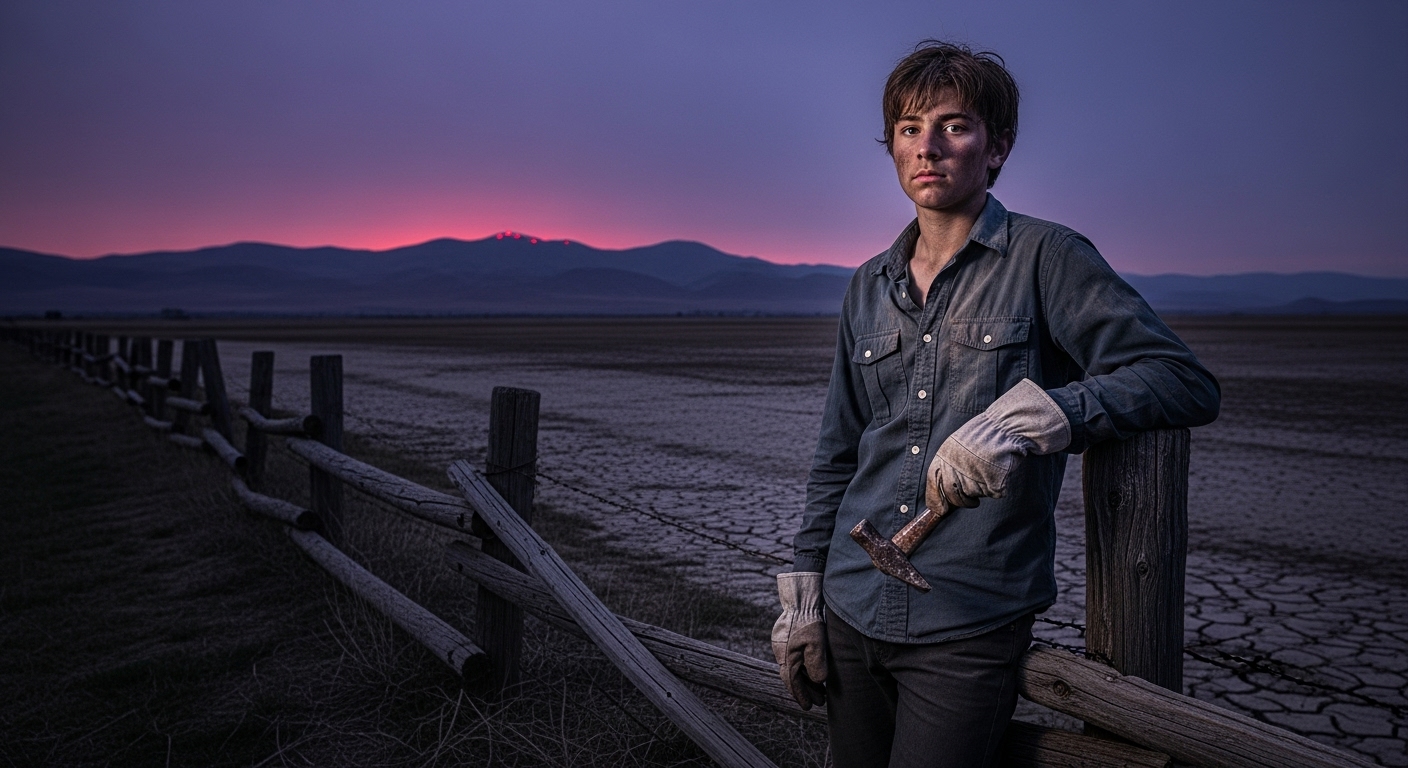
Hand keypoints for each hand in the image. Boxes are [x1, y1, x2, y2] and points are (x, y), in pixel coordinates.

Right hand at [771, 571, 825, 709]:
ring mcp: (781, 645)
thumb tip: (818, 681)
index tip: (809, 707)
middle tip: (819, 701)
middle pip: (792, 677)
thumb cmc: (810, 620)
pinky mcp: (785, 639)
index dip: (801, 695)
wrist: (800, 599)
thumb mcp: (817, 643)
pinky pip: (793, 658)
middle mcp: (781, 653)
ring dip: (805, 679)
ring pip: (793, 668)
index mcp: (787, 656)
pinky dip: (802, 667)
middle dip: (806, 690)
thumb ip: (816, 664)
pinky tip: (811, 670)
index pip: (792, 682)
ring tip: (820, 689)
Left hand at [926, 378, 1070, 508]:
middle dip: (961, 502)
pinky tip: (999, 470)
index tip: (940, 509)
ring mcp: (974, 477)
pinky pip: (994, 492)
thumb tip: (942, 490)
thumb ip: (948, 464)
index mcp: (945, 457)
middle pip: (953, 497)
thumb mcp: (957, 444)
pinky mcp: (992, 482)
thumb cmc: (984, 434)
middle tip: (970, 501)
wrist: (1007, 426)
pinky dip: (998, 485)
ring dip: (981, 489)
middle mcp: (956, 468)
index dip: (935, 499)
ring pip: (975, 495)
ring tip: (988, 470)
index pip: (933, 484)